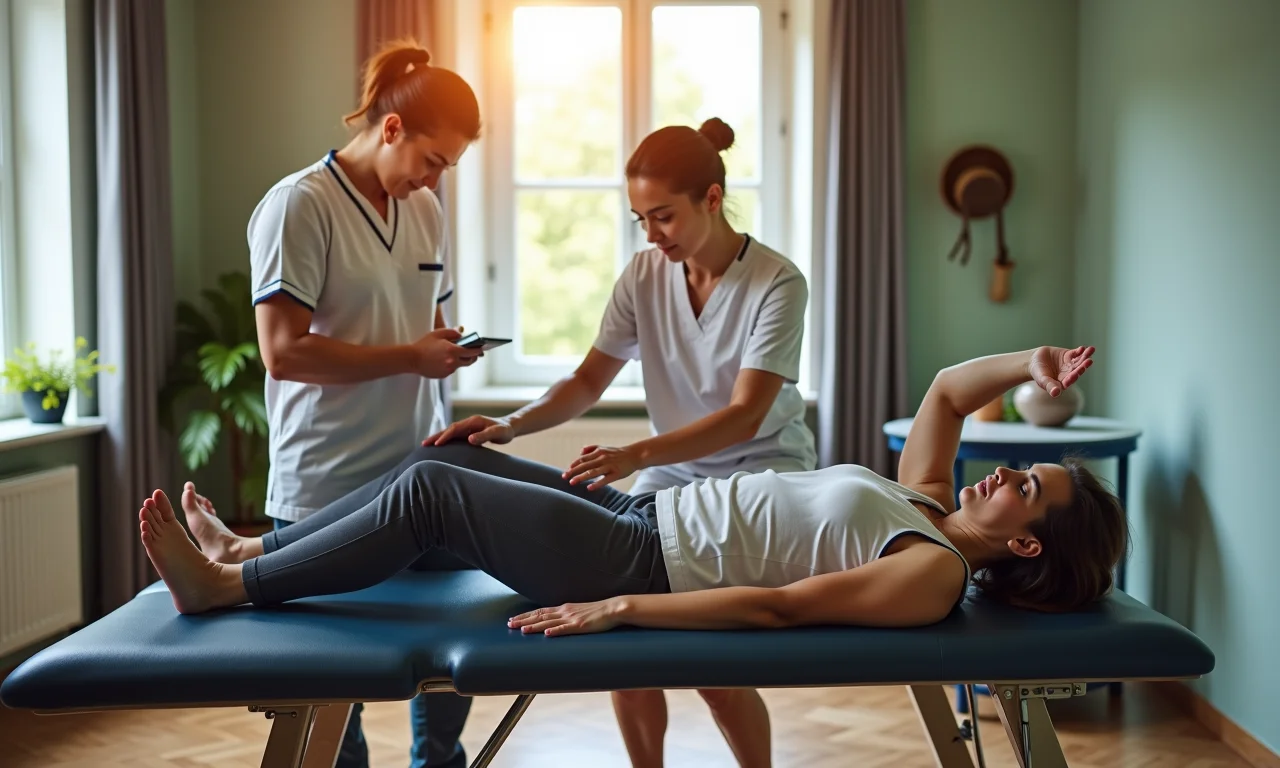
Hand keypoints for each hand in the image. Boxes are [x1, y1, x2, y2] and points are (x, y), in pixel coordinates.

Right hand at [412, 328, 481, 378]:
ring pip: (460, 365)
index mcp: (453, 350)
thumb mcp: (438, 333)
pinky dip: (451, 365)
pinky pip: (451, 369)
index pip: (472, 351)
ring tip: (455, 354)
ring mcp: (448, 370)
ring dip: (460, 360)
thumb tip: (462, 334)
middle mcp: (453, 362)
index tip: (482, 348)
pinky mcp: (443, 375)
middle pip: (469, 361)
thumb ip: (452, 332)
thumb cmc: (424, 345)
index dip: (479, 350)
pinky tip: (443, 360)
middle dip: (473, 356)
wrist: (411, 359)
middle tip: (475, 353)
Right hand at [423, 415, 514, 446]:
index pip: (455, 428)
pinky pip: (454, 437)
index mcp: (473, 421)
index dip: (445, 436)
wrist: (510, 428)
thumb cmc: (505, 431)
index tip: (436, 444)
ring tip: (426, 445)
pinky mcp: (468, 433)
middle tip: (423, 444)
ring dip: (438, 438)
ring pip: (450, 433)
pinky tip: (439, 447)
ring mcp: (467, 428)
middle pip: (448, 429)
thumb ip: (484, 436)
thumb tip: (469, 439)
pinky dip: (446, 441)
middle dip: (436, 436)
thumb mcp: (497, 433)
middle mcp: (468, 423)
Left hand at [507, 598, 623, 636]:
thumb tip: (555, 624)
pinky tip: (547, 634)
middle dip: (524, 620)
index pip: (540, 612)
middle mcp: (565, 612)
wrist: (613, 609)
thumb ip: (566, 617)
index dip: (526, 616)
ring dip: (535, 627)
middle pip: (540, 616)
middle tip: (510, 625)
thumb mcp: (578, 612)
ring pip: (549, 623)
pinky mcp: (580, 626)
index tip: (513, 619)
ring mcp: (572, 618)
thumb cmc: (597, 612)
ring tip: (522, 630)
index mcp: (563, 608)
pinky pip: (566, 629)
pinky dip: (555, 631)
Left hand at [564, 444, 641, 490]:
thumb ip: (591, 448)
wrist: (635, 455)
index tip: (566, 472)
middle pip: (585, 465)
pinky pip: (605, 479)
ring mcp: (609, 466)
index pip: (582, 459)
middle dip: (573, 471)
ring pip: (593, 472)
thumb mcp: (604, 447)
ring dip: (581, 477)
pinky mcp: (616, 473)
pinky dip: (597, 483)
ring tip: (572, 483)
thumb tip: (580, 452)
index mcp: (598, 452)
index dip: (573, 465)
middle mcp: (602, 458)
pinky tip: (589, 488)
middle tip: (564, 477)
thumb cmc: (617, 453)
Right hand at [1028, 345, 1094, 396]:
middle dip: (1083, 365)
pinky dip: (1080, 351)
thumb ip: (1049, 386)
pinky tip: (1083, 348)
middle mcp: (1069, 374)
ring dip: (1085, 356)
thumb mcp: (1042, 380)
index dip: (1074, 376)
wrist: (1033, 361)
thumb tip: (1055, 394)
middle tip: (1089, 361)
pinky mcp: (1069, 355)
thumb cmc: (1038, 373)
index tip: (1076, 373)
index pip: (1071, 379)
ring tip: (1090, 350)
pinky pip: (1076, 353)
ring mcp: (1070, 364)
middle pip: (1078, 369)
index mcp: (1064, 382)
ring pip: (1079, 361)